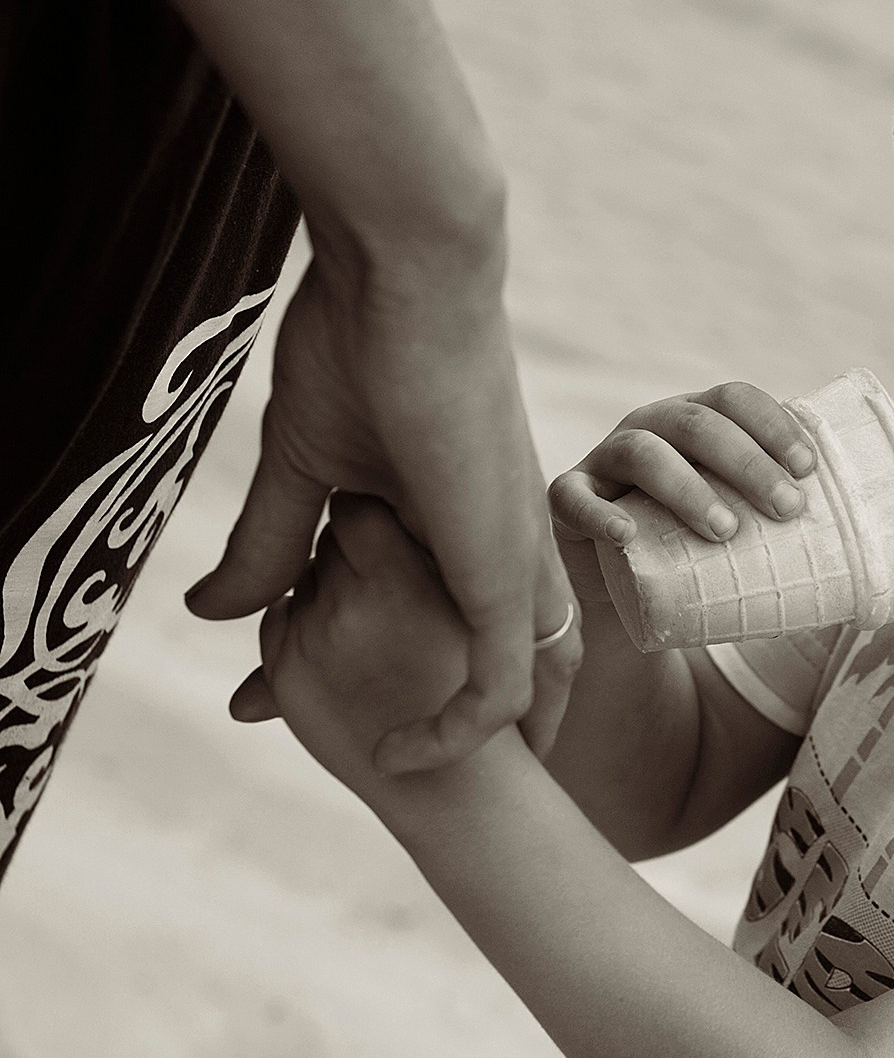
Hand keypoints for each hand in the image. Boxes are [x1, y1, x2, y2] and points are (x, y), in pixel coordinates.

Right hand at [190, 239, 579, 772]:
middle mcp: (506, 547)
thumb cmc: (366, 345)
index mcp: (467, 522)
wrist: (409, 275)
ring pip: (514, 685)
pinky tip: (405, 759)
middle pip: (496, 665)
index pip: (442, 624)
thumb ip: (273, 542)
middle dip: (437, 726)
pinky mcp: (501, 565)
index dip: (387, 674)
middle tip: (370, 768)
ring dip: (452, 742)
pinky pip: (502, 678)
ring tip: (390, 782)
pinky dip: (460, 730)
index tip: (285, 698)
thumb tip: (215, 611)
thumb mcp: (307, 469)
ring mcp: (511, 558)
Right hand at [548, 382, 817, 607]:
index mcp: (698, 422)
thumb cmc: (704, 556)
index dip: (772, 423)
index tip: (811, 469)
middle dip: (747, 460)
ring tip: (727, 532)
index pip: (735, 398)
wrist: (630, 601)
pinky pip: (570, 497)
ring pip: (641, 452)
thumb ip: (806, 520)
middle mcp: (650, 428)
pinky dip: (600, 514)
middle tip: (789, 509)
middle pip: (696, 421)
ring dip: (688, 487)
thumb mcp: (752, 529)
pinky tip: (627, 535)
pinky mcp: (566, 504)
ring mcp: (604, 462)